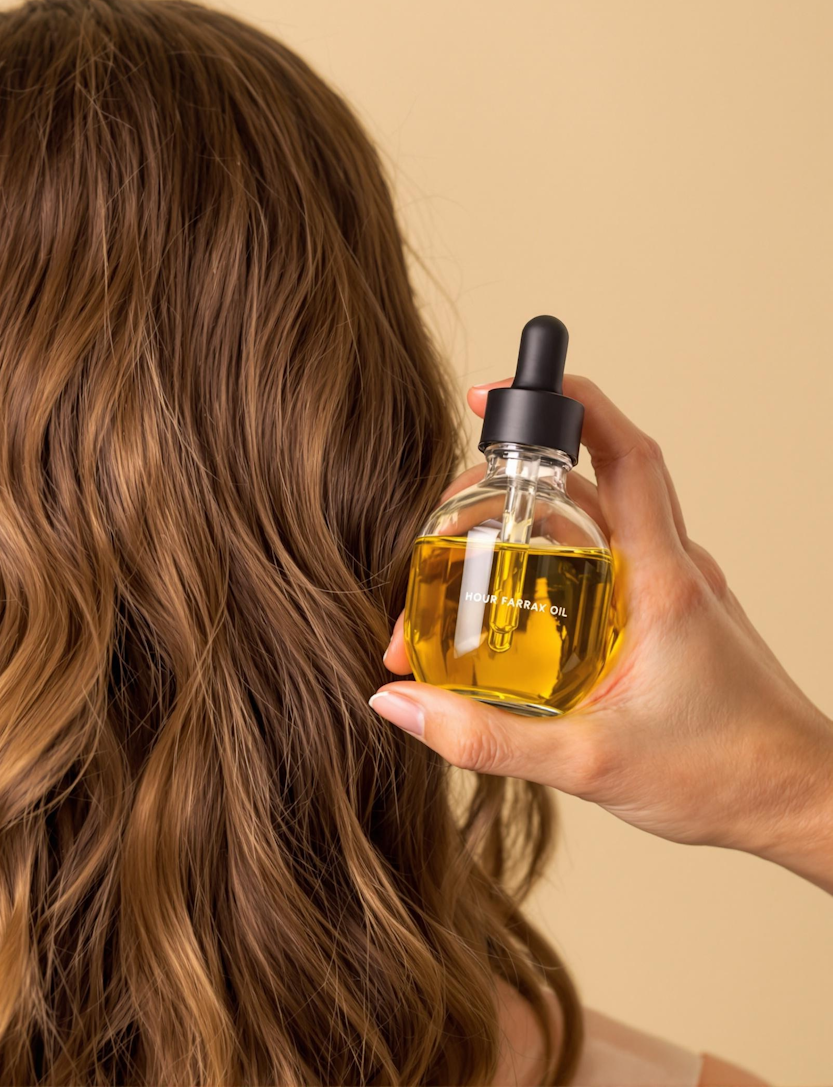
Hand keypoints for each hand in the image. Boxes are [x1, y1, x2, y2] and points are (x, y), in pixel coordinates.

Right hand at [373, 375, 832, 891]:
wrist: (797, 801)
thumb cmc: (725, 775)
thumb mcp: (591, 763)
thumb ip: (489, 737)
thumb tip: (402, 703)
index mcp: (660, 580)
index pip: (623, 453)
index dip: (566, 403)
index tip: (498, 392)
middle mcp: (668, 569)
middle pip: (585, 480)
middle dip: (508, 479)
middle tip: (444, 512)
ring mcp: (669, 589)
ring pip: (590, 521)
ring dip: (526, 522)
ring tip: (459, 558)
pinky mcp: (666, 614)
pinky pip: (601, 561)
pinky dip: (551, 560)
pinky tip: (511, 601)